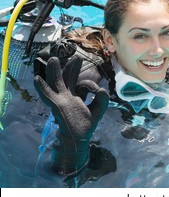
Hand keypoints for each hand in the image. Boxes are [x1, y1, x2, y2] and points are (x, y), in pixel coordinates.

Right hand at [34, 56, 108, 173]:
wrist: (77, 140)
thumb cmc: (85, 126)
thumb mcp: (97, 111)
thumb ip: (102, 100)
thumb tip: (101, 89)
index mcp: (76, 96)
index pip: (82, 84)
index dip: (90, 84)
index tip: (97, 90)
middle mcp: (67, 96)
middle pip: (67, 78)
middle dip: (70, 67)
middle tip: (75, 56)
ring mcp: (61, 101)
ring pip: (56, 83)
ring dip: (54, 71)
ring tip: (53, 59)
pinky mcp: (57, 107)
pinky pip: (48, 96)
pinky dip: (42, 88)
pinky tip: (37, 79)